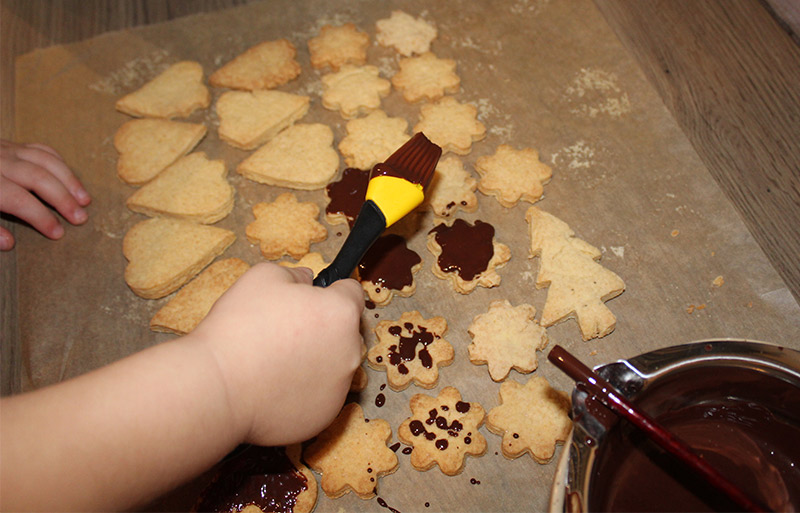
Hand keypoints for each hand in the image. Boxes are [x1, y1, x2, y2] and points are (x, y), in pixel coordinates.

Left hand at [0, 139, 90, 249]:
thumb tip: (9, 243)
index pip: (18, 200)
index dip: (40, 217)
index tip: (58, 234)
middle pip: (37, 177)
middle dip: (62, 198)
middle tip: (80, 218)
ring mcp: (4, 149)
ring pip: (44, 160)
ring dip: (68, 180)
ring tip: (84, 199)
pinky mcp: (7, 143)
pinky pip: (39, 148)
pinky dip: (58, 163)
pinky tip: (69, 177)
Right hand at [189, 263, 364, 445]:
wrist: (217, 387)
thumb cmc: (239, 329)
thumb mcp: (264, 276)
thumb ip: (295, 274)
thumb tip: (306, 281)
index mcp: (340, 312)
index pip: (352, 292)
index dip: (331, 291)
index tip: (314, 297)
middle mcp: (349, 350)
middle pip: (346, 331)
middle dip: (325, 328)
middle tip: (288, 330)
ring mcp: (340, 387)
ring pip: (335, 365)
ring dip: (316, 360)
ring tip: (277, 361)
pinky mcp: (324, 416)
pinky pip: (320, 396)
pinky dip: (304, 391)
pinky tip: (275, 386)